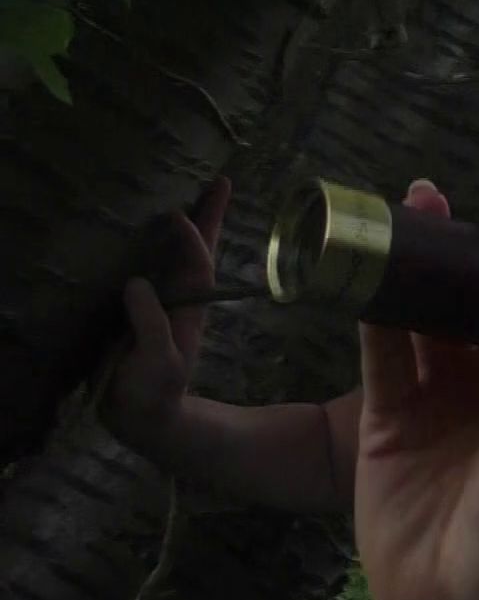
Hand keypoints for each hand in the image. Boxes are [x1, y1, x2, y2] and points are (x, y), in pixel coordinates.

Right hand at [100, 178, 229, 453]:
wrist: (142, 418)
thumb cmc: (154, 393)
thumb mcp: (158, 363)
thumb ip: (151, 326)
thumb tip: (137, 283)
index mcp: (188, 309)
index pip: (197, 266)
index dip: (193, 240)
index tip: (182, 215)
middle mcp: (178, 299)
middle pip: (194, 251)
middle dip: (207, 217)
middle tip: (220, 181)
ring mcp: (160, 303)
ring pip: (174, 256)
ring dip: (186, 225)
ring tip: (194, 191)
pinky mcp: (139, 310)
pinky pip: (149, 270)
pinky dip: (152, 246)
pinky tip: (147, 227)